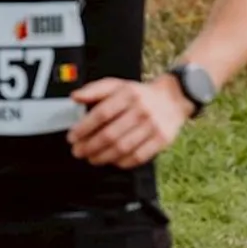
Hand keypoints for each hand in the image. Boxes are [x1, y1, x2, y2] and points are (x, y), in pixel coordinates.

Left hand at [68, 76, 188, 168]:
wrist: (173, 99)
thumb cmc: (140, 95)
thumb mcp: (118, 85)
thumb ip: (95, 90)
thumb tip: (75, 97)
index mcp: (129, 94)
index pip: (101, 114)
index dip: (84, 128)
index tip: (73, 137)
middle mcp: (142, 110)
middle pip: (110, 134)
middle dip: (89, 146)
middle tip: (78, 151)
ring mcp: (153, 126)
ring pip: (122, 148)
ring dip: (102, 157)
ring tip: (92, 158)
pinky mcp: (161, 140)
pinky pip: (138, 157)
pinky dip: (122, 162)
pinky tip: (112, 160)